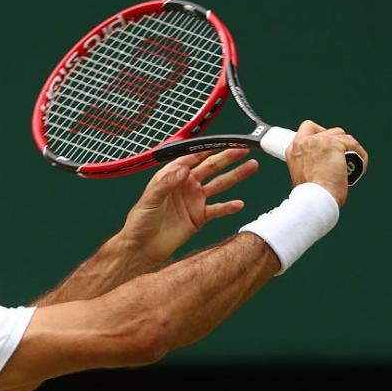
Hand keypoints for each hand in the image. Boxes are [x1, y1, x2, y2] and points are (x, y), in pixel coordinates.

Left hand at [119, 149, 258, 263]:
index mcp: (172, 176)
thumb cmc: (140, 221)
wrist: (142, 247)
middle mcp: (185, 185)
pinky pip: (217, 209)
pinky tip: (239, 204)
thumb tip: (184, 169)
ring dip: (235, 176)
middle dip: (227, 158)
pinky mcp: (199, 217)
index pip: (193, 158)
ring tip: (251, 166)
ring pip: (219, 184)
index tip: (223, 142)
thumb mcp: (150, 199)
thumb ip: (166, 183)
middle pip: (210, 167)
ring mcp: (194, 200)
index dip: (208, 150)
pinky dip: (228, 207)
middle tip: (243, 150)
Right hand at [285, 120, 368, 207]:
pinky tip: (359, 167)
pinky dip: (360, 156)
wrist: (315, 199)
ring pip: (342, 135)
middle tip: (340, 158)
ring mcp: (319, 141)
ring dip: (349, 147)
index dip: (320, 134)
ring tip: (351, 164)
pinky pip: (353, 144)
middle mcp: (304, 142)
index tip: (327, 145)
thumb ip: (310, 161)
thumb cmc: (310, 195)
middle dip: (337, 142)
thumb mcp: (302, 174)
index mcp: (293, 150)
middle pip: (327, 131)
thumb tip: (327, 160)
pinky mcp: (335, 145)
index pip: (307, 128)